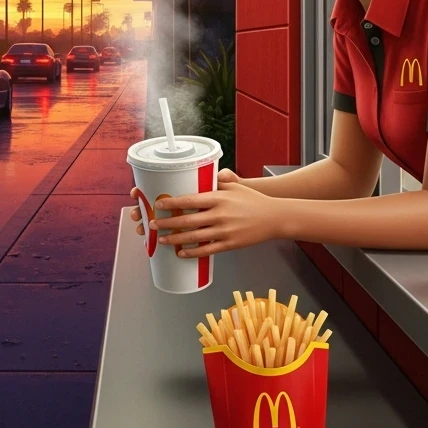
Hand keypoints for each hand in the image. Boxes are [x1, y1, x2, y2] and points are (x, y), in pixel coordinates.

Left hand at [133, 175, 285, 256]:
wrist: (274, 217)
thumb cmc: (253, 200)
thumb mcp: (235, 186)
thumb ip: (218, 180)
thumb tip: (205, 173)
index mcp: (219, 198)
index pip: (190, 199)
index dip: (172, 203)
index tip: (158, 204)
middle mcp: (219, 214)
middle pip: (187, 220)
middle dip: (167, 223)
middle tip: (153, 225)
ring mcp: (224, 231)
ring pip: (194, 237)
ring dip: (175, 239)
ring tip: (162, 240)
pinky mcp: (229, 244)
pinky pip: (207, 250)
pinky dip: (192, 252)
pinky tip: (181, 253)